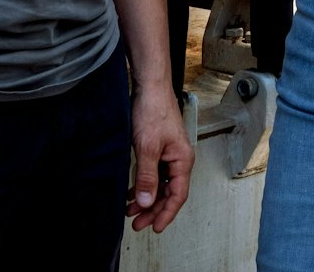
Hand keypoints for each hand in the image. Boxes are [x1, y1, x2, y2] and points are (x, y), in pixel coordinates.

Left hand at [127, 83, 192, 232]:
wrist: (150, 86)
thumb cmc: (154, 110)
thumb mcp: (147, 147)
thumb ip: (147, 177)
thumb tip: (147, 202)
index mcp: (183, 160)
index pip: (178, 195)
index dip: (166, 214)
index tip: (154, 227)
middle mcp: (179, 158)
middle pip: (169, 192)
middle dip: (153, 209)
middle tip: (137, 223)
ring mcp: (169, 153)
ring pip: (160, 184)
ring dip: (147, 198)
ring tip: (131, 211)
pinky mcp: (159, 147)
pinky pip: (154, 173)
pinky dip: (144, 184)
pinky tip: (131, 191)